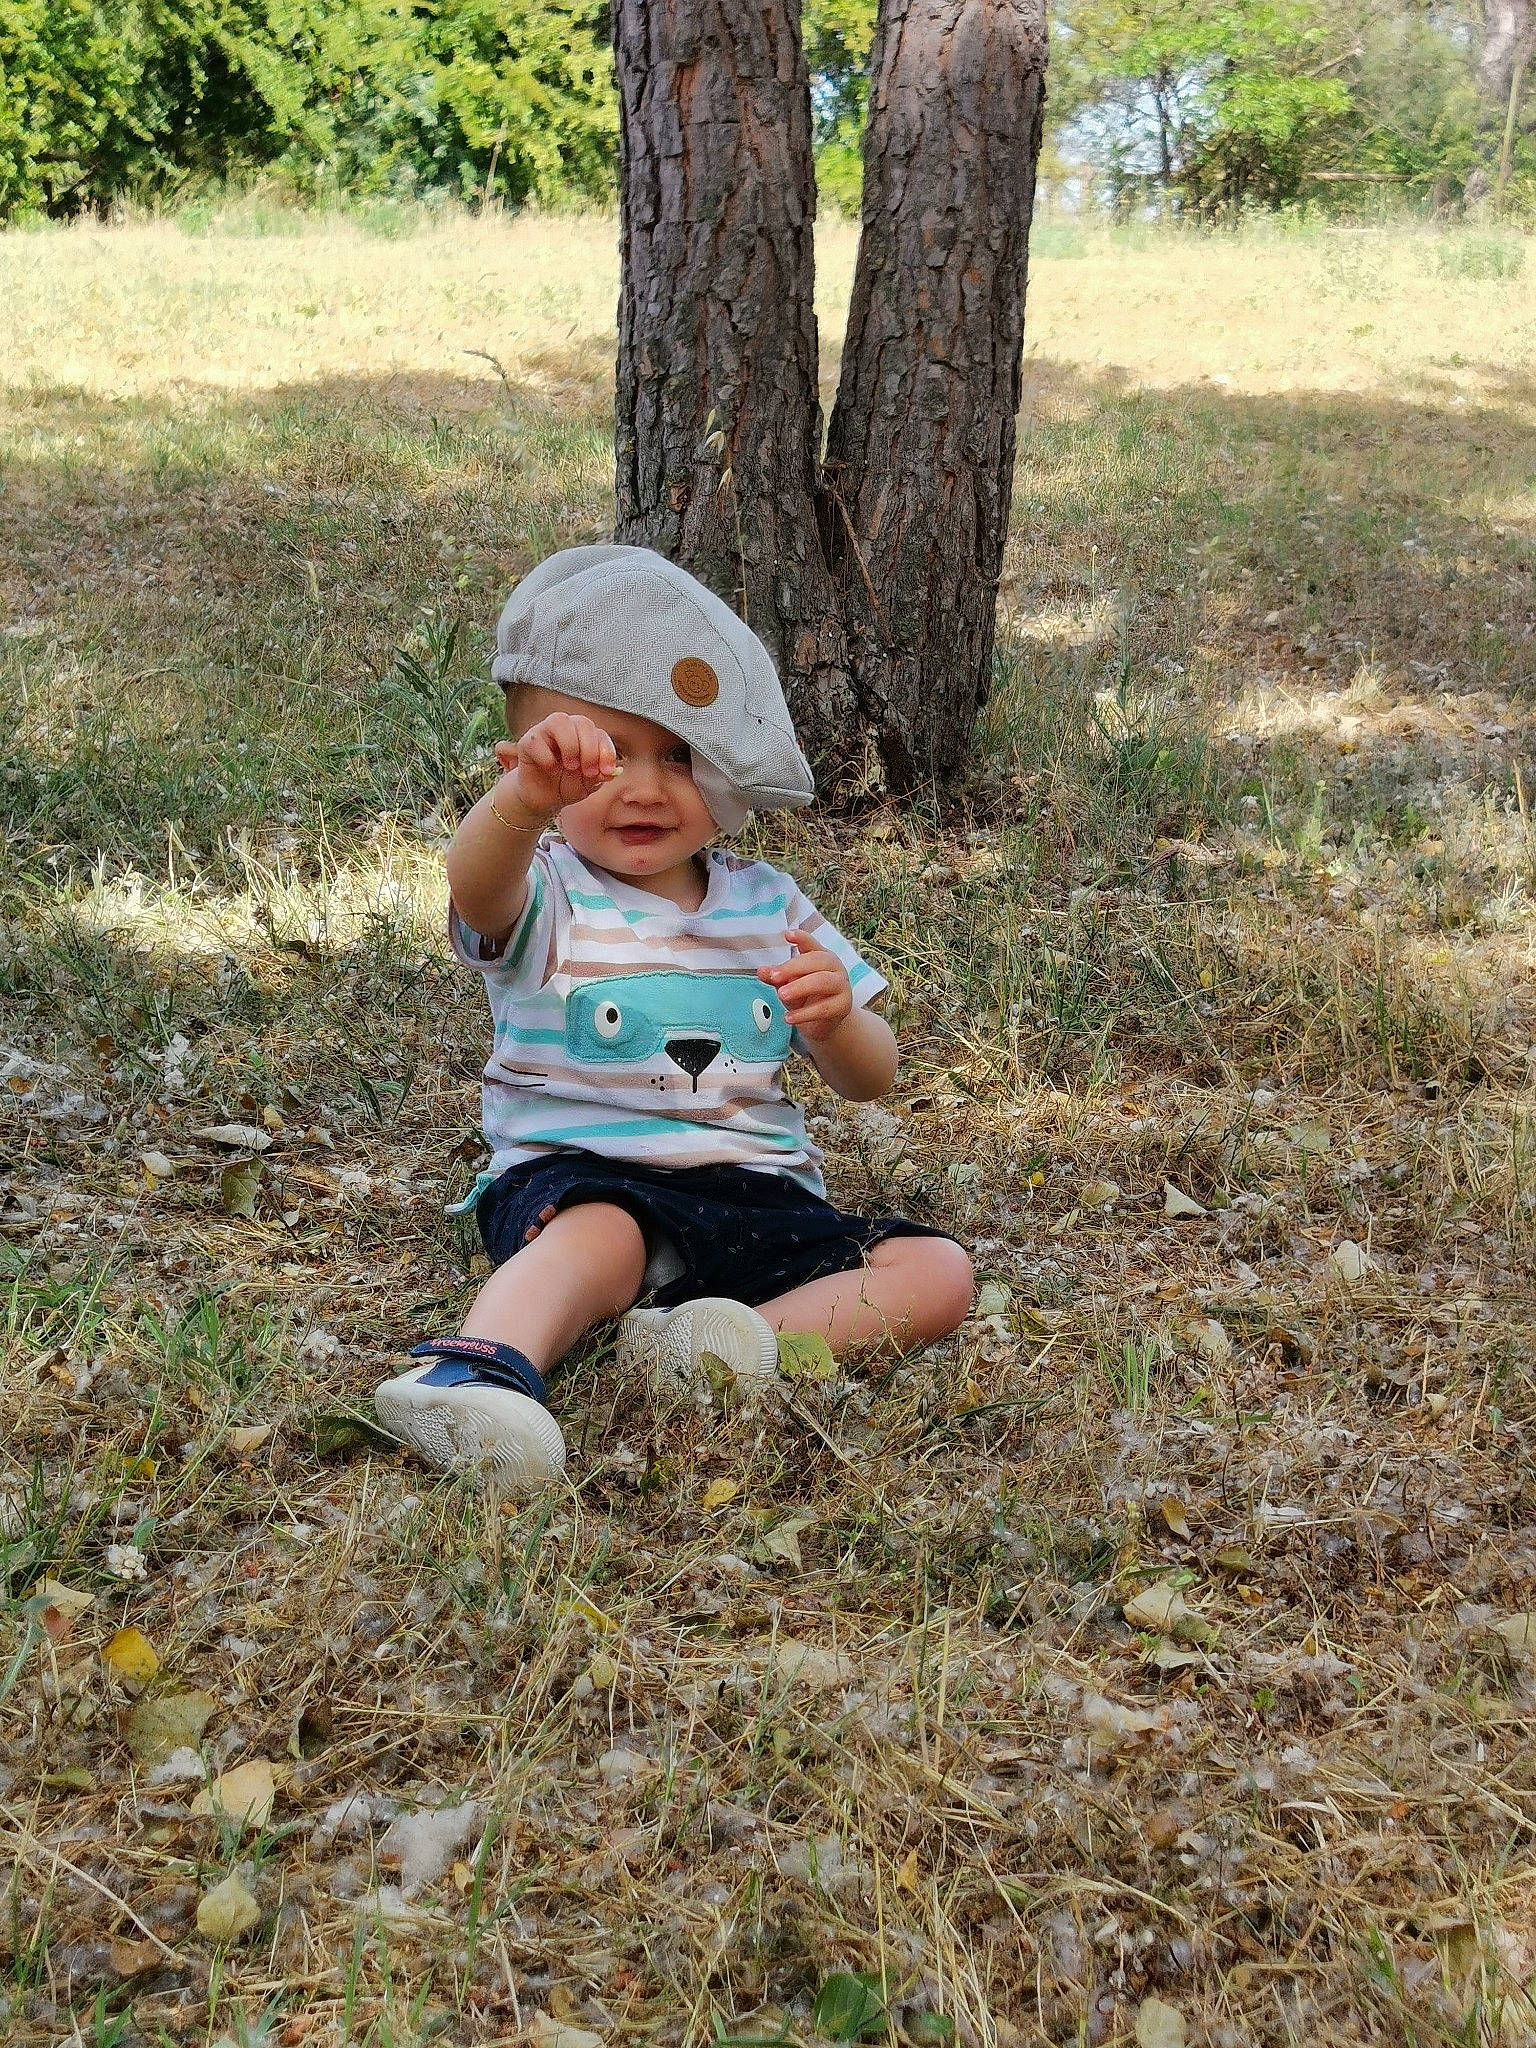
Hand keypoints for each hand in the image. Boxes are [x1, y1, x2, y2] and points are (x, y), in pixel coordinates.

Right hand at [494, 713, 616, 820]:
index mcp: (586, 736)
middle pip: (583, 723)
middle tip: (588, 772)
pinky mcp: (528, 742)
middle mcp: (567, 728)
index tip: (606, 772)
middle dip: (590, 750)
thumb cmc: (567, 785)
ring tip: (571, 767)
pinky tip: (550, 770)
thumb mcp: (588, 784)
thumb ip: (599, 776)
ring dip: (570, 745)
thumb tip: (612, 772)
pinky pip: (536, 740)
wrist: (543, 799)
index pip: (600, 734)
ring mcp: (546, 731)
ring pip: (559, 720)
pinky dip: (547, 758)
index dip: (606, 752)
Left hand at [758, 930, 853, 1041]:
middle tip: (774, 976)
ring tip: (781, 995)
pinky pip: (824, 1008)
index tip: (788, 935)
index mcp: (821, 956)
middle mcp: (834, 967)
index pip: (812, 944)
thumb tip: (762, 971)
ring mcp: (841, 985)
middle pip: (817, 960)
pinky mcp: (843, 1006)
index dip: (802, 938)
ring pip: (822, 981)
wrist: (822, 1023)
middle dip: (793, 968)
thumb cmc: (805, 997)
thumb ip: (776, 976)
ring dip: (800, 987)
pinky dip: (804, 1014)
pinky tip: (789, 1018)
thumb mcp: (787, 984)